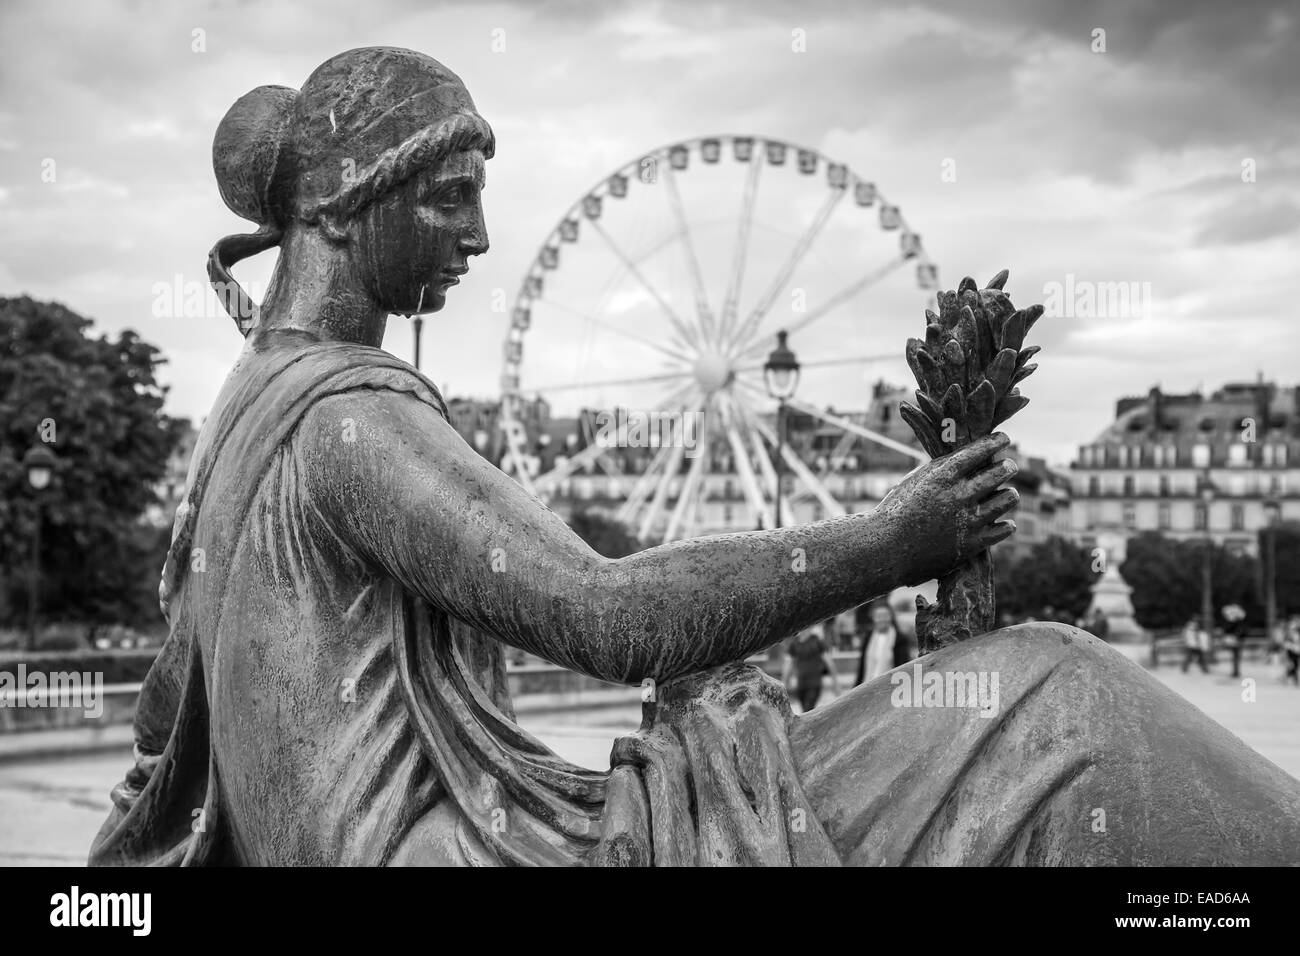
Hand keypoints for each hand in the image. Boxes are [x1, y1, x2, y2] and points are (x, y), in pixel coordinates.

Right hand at [878, 433, 1018, 583]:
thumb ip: (941, 470)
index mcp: (942, 475)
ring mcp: (967, 520)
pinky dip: (1005, 524)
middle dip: (1008, 466)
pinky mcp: (972, 544)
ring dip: (1009, 494)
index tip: (1004, 438)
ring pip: (1007, 499)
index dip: (996, 441)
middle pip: (1000, 472)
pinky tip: (1003, 522)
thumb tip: (967, 458)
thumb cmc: (897, 511)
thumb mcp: (915, 481)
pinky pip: (1003, 529)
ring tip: (1007, 494)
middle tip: (1009, 466)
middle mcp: (958, 494)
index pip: (979, 450)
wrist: (885, 549)